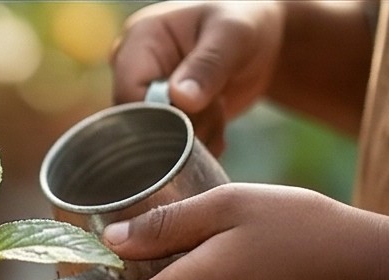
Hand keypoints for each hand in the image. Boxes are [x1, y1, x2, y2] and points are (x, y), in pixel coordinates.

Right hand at [110, 1, 284, 154]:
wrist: (259, 42)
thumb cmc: (244, 23)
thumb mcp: (233, 35)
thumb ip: (208, 65)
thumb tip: (180, 99)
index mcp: (139, 39)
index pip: (129, 94)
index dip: (160, 116)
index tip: (198, 116)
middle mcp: (133, 68)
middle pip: (139, 120)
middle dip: (182, 128)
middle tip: (216, 113)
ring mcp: (145, 94)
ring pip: (155, 139)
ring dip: (194, 137)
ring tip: (219, 113)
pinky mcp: (160, 115)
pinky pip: (168, 147)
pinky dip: (197, 144)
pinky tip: (216, 125)